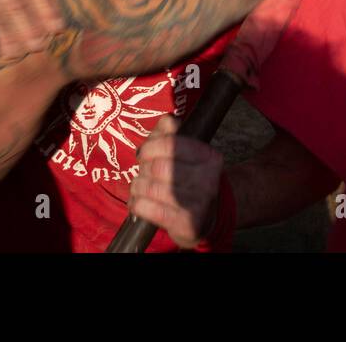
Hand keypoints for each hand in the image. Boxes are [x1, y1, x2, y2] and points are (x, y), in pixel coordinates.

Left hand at [128, 116, 223, 247]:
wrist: (208, 217)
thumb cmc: (190, 179)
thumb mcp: (186, 154)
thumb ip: (171, 134)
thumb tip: (167, 121)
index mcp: (208, 156)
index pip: (170, 143)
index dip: (150, 147)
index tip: (144, 154)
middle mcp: (207, 179)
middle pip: (157, 166)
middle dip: (142, 169)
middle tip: (143, 173)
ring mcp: (198, 203)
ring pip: (150, 187)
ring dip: (137, 186)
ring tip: (139, 188)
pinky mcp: (186, 224)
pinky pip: (148, 208)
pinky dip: (136, 204)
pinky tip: (137, 203)